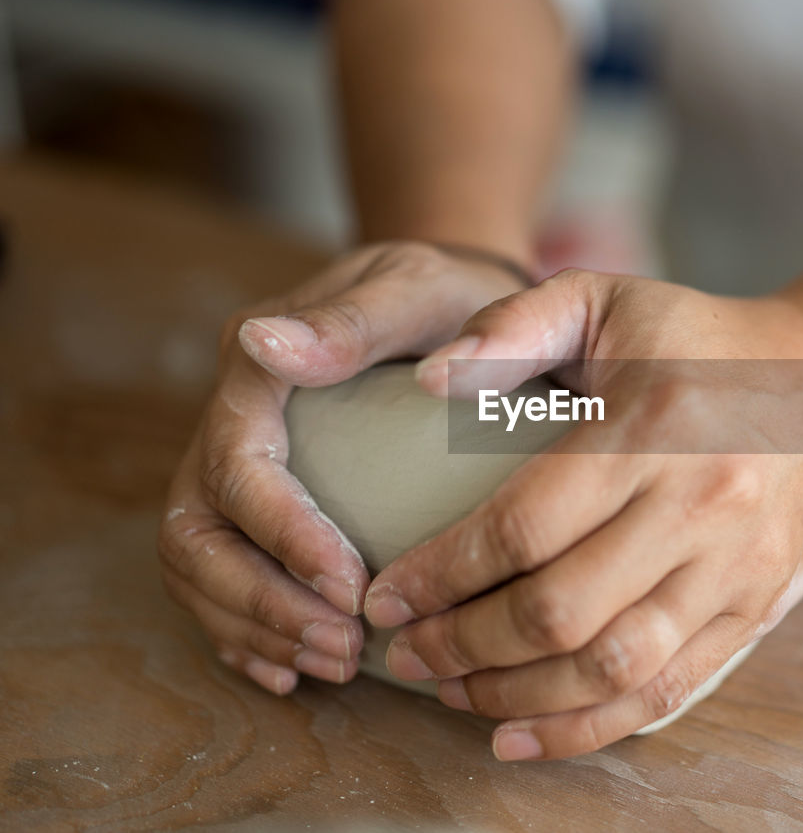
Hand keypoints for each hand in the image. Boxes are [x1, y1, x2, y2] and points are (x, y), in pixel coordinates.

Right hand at [159, 242, 527, 693]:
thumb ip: (349, 321)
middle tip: (345, 646)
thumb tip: (263, 341)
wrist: (449, 298)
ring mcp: (233, 465)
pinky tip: (292, 669)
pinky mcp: (255, 504)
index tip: (350, 587)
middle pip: (197, 532)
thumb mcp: (413, 289)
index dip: (283, 536)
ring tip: (338, 663)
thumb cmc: (443, 295)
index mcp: (258, 368)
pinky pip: (217, 579)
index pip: (240, 465)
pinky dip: (245, 632)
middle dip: (261, 602)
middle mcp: (230, 422)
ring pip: (198, 565)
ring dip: (256, 627)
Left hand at [364, 270, 802, 758]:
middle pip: (559, 612)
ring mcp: (735, 569)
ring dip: (515, 697)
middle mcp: (701, 505)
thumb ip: (513, 324)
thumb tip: (427, 382)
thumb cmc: (700, 343)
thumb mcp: (609, 299)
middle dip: (463, 647)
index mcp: (653, 427)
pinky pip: (666, 693)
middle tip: (407, 654)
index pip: (524, 526)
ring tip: (453, 696)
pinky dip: (587, 728)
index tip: (386, 597)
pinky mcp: (756, 611)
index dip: (440, 574)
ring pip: (611, 669)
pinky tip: (522, 736)